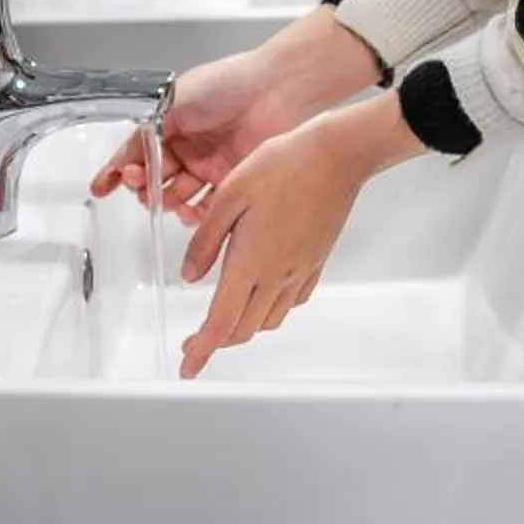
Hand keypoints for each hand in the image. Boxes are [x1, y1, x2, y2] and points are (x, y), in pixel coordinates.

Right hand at [91, 6, 379, 221]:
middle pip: (156, 178)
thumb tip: (123, 159)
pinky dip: (196, 217)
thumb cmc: (228, 84)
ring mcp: (213, 166)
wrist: (275, 90)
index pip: (138, 152)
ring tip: (162, 199)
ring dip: (165, 202)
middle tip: (138, 185)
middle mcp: (192, 148)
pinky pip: (210, 210)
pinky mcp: (234, 182)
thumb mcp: (173, 104)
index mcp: (174, 124)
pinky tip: (188, 213)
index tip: (100, 188)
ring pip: (179, 196)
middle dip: (142, 186)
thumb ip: (146, 133)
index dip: (117, 171)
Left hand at [175, 95, 420, 378]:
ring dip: (243, 329)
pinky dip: (271, 311)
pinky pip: (291, 301)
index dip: (201, 350)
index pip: (221, 321)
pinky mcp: (316, 261)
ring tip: (224, 320)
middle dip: (216, 342)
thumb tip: (190, 276)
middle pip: (244, 328)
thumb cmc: (284, 165)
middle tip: (194, 343)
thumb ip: (206, 240)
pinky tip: (263, 296)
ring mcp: (300, 270)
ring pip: (268, 319)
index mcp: (251, 262)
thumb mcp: (230, 194)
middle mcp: (278, 274)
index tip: (187, 367)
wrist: (335, 156)